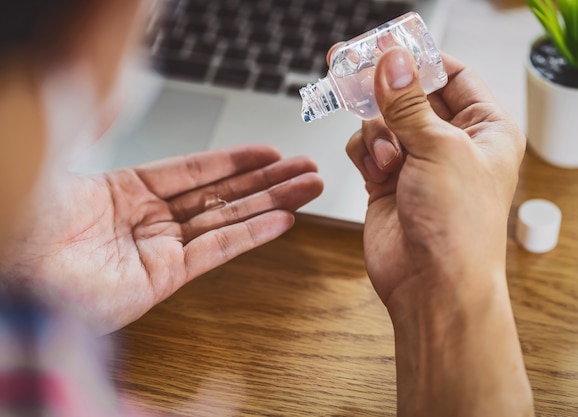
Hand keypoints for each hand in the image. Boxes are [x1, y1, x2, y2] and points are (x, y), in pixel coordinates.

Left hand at [0, 145, 322, 333]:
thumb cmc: (26, 214)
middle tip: (306, 171)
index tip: (270, 154)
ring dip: (271, 204)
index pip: (194, 171)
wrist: (10, 264)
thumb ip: (99, 128)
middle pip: (220, 195)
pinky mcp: (161, 279)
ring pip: (226, 220)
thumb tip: (117, 95)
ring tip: (307, 189)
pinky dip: (250, 236)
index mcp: (125, 190)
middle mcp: (146, 219)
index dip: (235, 161)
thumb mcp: (66, 156)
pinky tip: (281, 220)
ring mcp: (156, 249)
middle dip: (267, 182)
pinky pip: (215, 253)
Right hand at [346, 48, 533, 415]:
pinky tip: (378, 173)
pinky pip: (365, 146)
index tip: (386, 45)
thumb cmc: (458, 227)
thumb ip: (408, 102)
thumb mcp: (439, 149)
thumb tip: (391, 61)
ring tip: (389, 160)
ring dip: (378, 133)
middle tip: (351, 63)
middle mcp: (451, 143)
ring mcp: (416, 162)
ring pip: (382, 119)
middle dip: (384, 86)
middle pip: (410, 94)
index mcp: (484, 129)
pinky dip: (364, 153)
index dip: (418, 59)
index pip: (450, 74)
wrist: (432, 287)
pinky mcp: (387, 180)